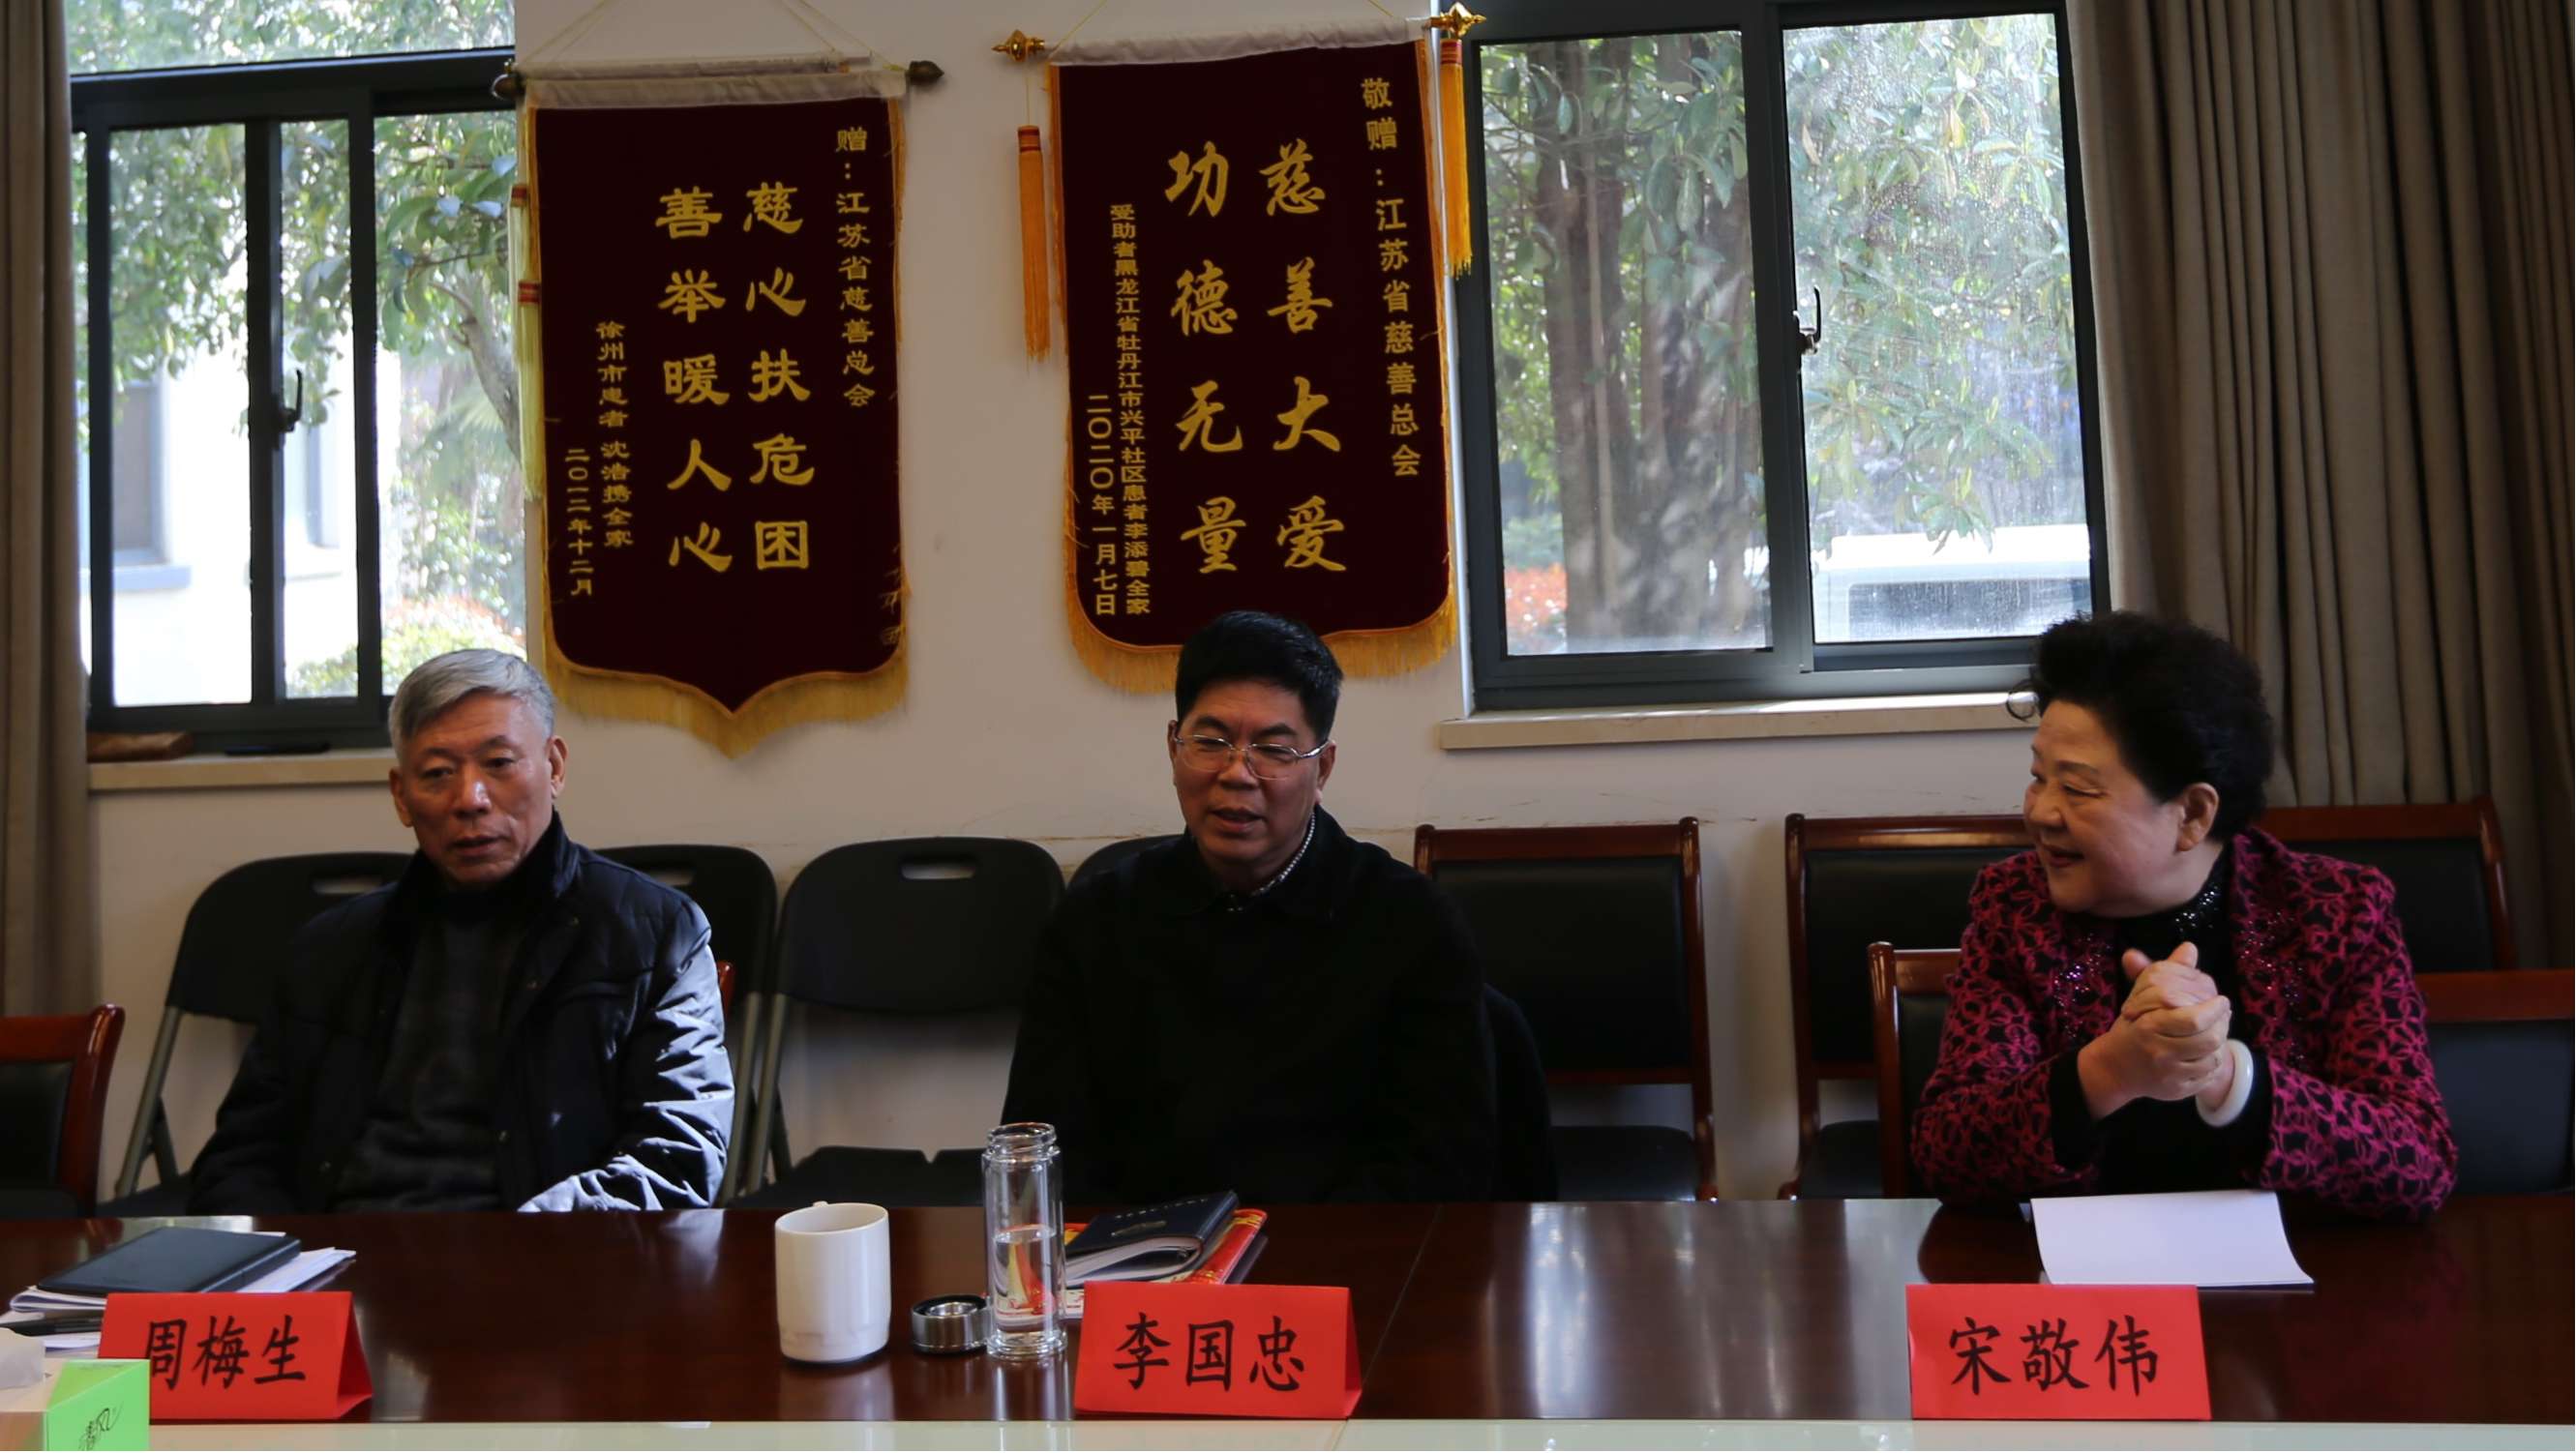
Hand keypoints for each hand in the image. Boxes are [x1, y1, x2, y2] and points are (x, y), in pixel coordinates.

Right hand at [2077, 944, 2233, 1117]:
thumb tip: (2189, 948)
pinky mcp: (2178, 1090)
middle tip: (2223, 1015)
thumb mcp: (2142, 998)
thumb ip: (2165, 972)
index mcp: (2150, 1026)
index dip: (2213, 1010)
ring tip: (2217, 1031)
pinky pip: (2208, 1076)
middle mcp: (2159, 1052)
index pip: (2192, 1020)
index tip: (2221, 1000)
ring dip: (2220, 1044)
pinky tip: (2208, 1052)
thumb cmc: (2134, 1026)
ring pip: (2211, 1059)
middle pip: (2207, 1040)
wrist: (2115, 1068)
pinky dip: (2213, 1063)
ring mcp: (2169, 1074)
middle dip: (2222, 1026)